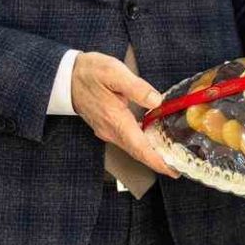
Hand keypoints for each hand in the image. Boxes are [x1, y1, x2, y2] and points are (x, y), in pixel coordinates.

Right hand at [71, 52, 178, 177]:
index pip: (140, 148)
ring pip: (131, 147)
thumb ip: (137, 88)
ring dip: (149, 154)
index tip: (172, 171)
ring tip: (169, 155)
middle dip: (158, 162)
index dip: (157, 161)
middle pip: (137, 152)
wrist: (66, 76)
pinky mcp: (105, 126)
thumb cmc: (90, 72)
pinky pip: (126, 140)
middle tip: (177, 168)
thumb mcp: (114, 72)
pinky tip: (151, 138)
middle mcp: (110, 130)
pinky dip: (140, 144)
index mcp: (115, 120)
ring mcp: (106, 130)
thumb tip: (157, 101)